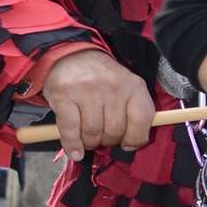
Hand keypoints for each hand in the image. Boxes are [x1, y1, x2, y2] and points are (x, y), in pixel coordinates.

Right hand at [40, 49, 155, 157]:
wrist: (72, 55)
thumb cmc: (102, 78)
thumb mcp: (126, 87)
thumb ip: (134, 112)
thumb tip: (131, 145)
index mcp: (133, 85)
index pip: (142, 119)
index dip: (136, 138)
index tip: (127, 144)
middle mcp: (112, 86)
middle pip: (115, 131)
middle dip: (108, 141)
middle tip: (102, 138)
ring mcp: (87, 90)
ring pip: (92, 133)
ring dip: (90, 143)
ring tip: (88, 139)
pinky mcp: (64, 95)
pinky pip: (70, 130)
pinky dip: (73, 145)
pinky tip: (75, 151)